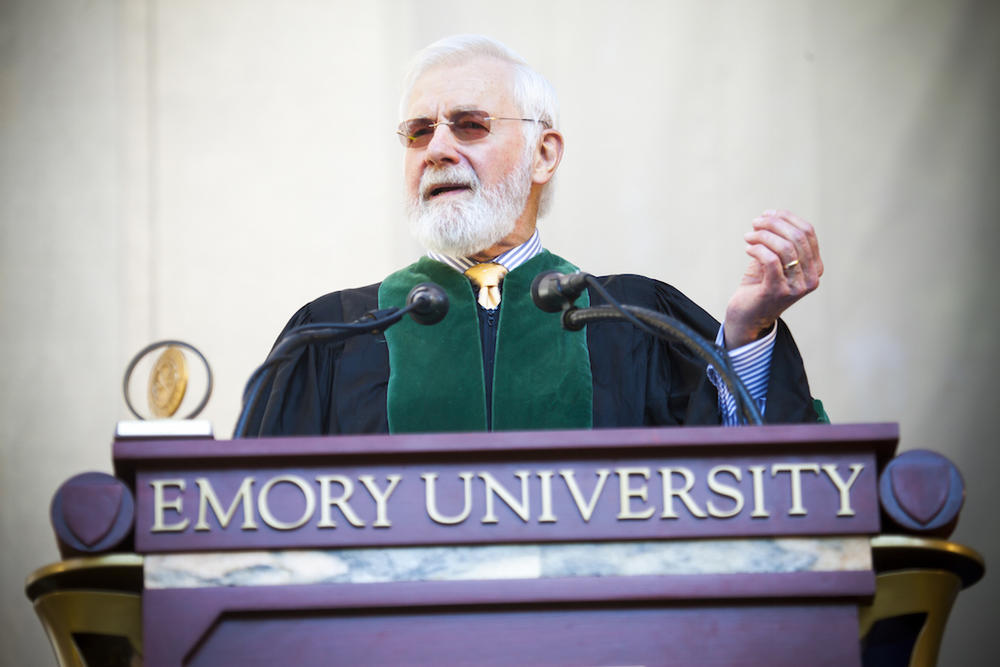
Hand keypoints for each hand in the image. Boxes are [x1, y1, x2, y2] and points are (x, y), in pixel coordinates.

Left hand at [723, 209, 822, 348]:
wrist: (747, 317)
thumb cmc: (759, 286)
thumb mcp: (774, 260)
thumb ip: (779, 240)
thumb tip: (772, 215)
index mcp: (815, 267)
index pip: (808, 232)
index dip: (787, 218)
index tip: (767, 214)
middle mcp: (811, 278)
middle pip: (797, 237)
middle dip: (773, 224)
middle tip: (755, 223)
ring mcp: (796, 286)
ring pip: (785, 247)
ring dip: (763, 235)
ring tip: (748, 236)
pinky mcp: (778, 291)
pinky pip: (771, 260)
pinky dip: (757, 249)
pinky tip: (748, 248)